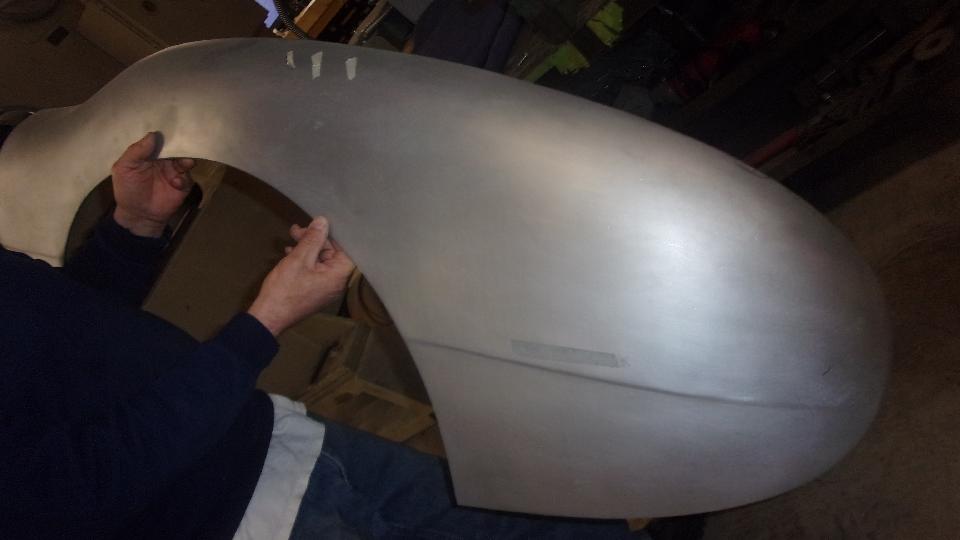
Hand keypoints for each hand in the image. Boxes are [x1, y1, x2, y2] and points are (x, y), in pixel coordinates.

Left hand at [111, 132, 194, 237]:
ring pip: (185, 160)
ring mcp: (175, 172)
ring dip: (186, 160)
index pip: (159, 140)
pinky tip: (176, 182)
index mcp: (149, 154)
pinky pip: (188, 178)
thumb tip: (153, 134)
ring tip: (184, 163)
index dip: (164, 134)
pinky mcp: (183, 185)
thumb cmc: (128, 190)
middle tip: (183, 142)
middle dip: (180, 145)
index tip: (171, 126)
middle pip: (175, 148)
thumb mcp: (124, 168)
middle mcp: (164, 160)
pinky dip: (184, 178)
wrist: (139, 215)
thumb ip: (136, 151)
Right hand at [248, 217, 355, 335]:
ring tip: (291, 236)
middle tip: (297, 230)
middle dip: (315, 239)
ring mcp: (326, 287)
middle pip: (332, 253)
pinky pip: (314, 269)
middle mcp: (337, 282)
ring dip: (307, 247)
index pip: (346, 248)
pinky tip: (289, 251)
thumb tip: (323, 221)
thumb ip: (312, 239)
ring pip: (320, 259)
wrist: (269, 316)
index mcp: (339, 275)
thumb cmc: (285, 289)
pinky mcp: (314, 289)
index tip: (319, 223)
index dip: (333, 234)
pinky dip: (304, 259)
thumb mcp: (299, 258)